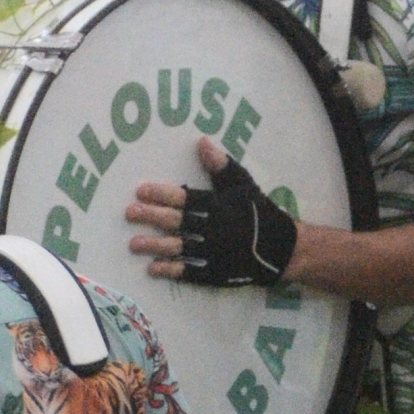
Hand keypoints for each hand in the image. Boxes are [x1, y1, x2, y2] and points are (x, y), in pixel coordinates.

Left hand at [125, 135, 297, 286]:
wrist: (284, 248)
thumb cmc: (260, 212)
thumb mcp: (244, 185)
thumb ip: (222, 166)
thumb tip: (202, 142)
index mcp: (219, 205)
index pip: (185, 198)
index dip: (161, 194)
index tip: (141, 191)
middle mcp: (214, 228)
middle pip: (177, 222)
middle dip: (151, 217)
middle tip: (129, 213)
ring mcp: (214, 252)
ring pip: (179, 247)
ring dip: (155, 245)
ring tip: (134, 244)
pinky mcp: (217, 272)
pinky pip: (191, 271)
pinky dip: (171, 270)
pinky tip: (153, 268)